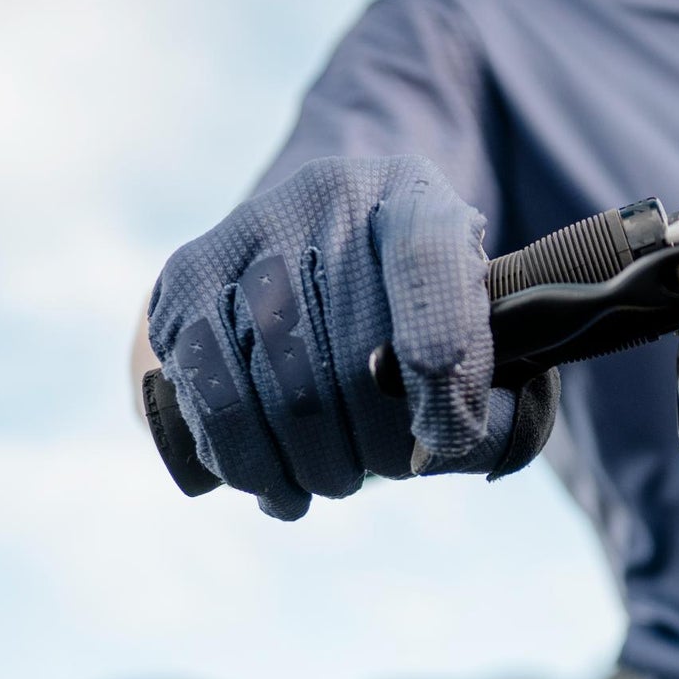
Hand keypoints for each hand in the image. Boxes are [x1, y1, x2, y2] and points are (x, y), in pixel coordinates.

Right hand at [146, 156, 555, 518]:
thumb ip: (494, 386)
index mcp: (412, 194)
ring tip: (335, 480)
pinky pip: (210, 396)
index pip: (431, 259)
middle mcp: (326, 195)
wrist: (318, 244)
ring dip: (317, 463)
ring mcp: (247, 232)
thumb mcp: (475, 323)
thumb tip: (457, 442)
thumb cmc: (413, 307)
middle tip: (394, 467)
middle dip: (381, 444)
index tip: (448, 435)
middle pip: (355, 356)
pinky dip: (248, 463)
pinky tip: (277, 485)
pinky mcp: (184, 279)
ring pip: (282, 390)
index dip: (446, 360)